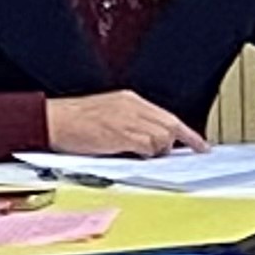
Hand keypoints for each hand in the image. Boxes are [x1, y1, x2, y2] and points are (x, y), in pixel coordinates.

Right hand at [43, 90, 205, 158]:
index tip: (200, 145)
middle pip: (170, 125)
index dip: (187, 133)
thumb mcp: (107, 113)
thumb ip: (131, 123)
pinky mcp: (121, 134)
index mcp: (130, 100)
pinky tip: (133, 154)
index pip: (167, 116)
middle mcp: (133, 107)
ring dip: (156, 151)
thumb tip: (150, 142)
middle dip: (176, 143)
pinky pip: (147, 146)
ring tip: (139, 154)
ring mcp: (128, 120)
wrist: (53, 120)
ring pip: (161, 137)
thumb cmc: (74, 121)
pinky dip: (145, 154)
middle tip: (174, 155)